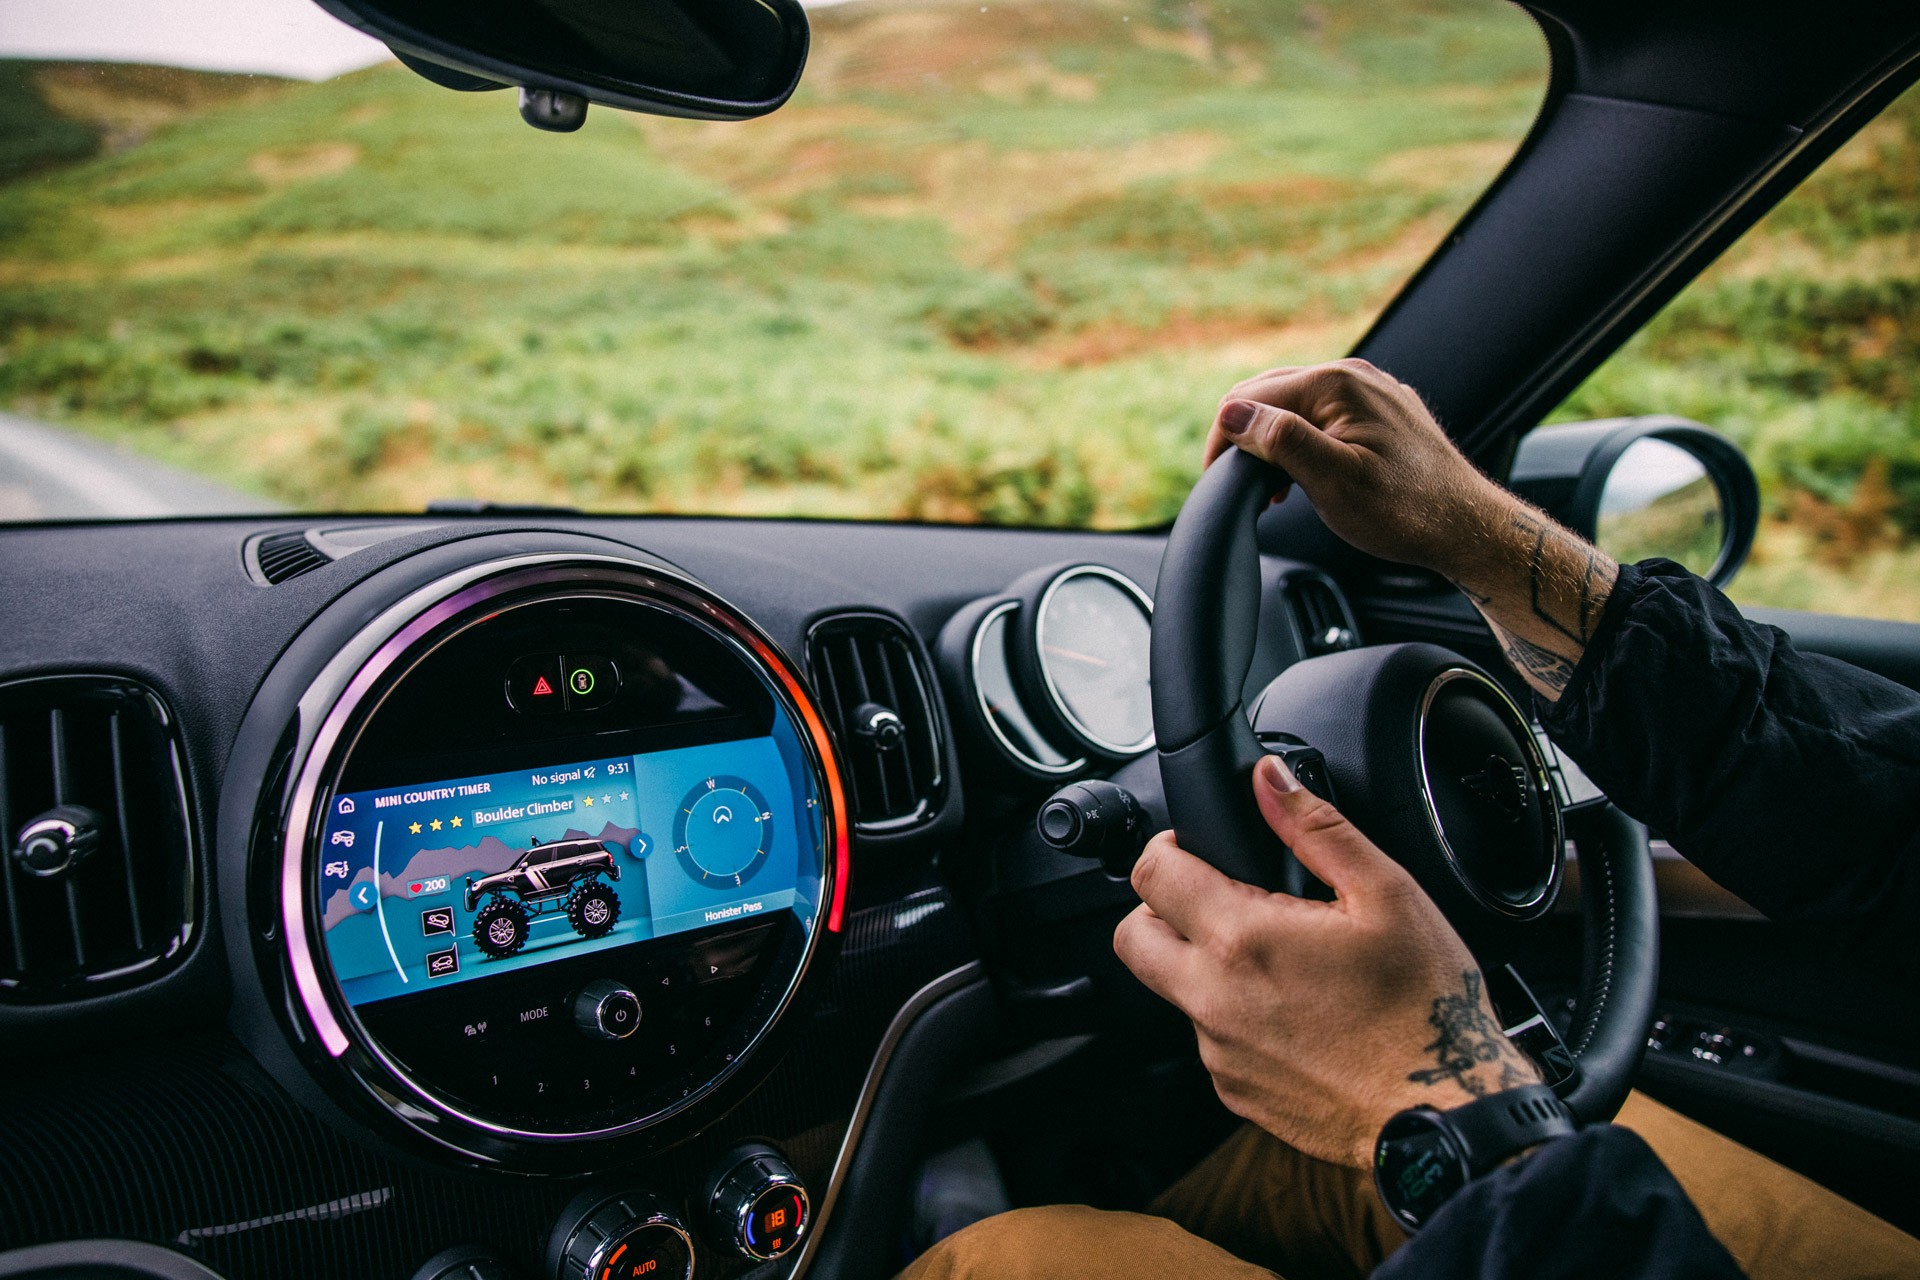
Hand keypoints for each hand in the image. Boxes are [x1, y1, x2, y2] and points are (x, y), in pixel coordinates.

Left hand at [1113, 755, 1539, 1168]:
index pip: (1151, 873)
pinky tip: (1290, 1010)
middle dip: (1161, 908)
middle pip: (1134, 936)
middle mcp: (1213, 999)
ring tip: (1272, 959)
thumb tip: (1269, 779)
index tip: (1196, 848)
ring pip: (1173, 990)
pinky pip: (1209, 1038)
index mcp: (1241, 939)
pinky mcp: (1234, 1091)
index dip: (1168, 847)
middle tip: (1214, 900)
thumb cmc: (1424, 1009)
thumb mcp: (1386, 893)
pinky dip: (1232, 1016)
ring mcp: (1219, 1051)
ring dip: (1200, 965)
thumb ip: (1315, 827)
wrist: (1443, 1115)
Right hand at [1203, 358, 1618, 699]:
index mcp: (1335, 384)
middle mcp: (1355, 375)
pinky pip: (1327, 416)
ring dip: (1274, 441)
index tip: (1217, 480)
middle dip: (1246, 436)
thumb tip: (1232, 414)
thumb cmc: (1405, 511)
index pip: (1250, 397)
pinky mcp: (1384, 414)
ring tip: (1273, 489)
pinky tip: (1306, 477)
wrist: (1467, 528)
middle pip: (1270, 394)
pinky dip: (1304, 442)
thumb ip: (1279, 439)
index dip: (1225, 440)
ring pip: (1298, 405)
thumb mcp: (1330, 480)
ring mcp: (1372, 392)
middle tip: (1242, 487)